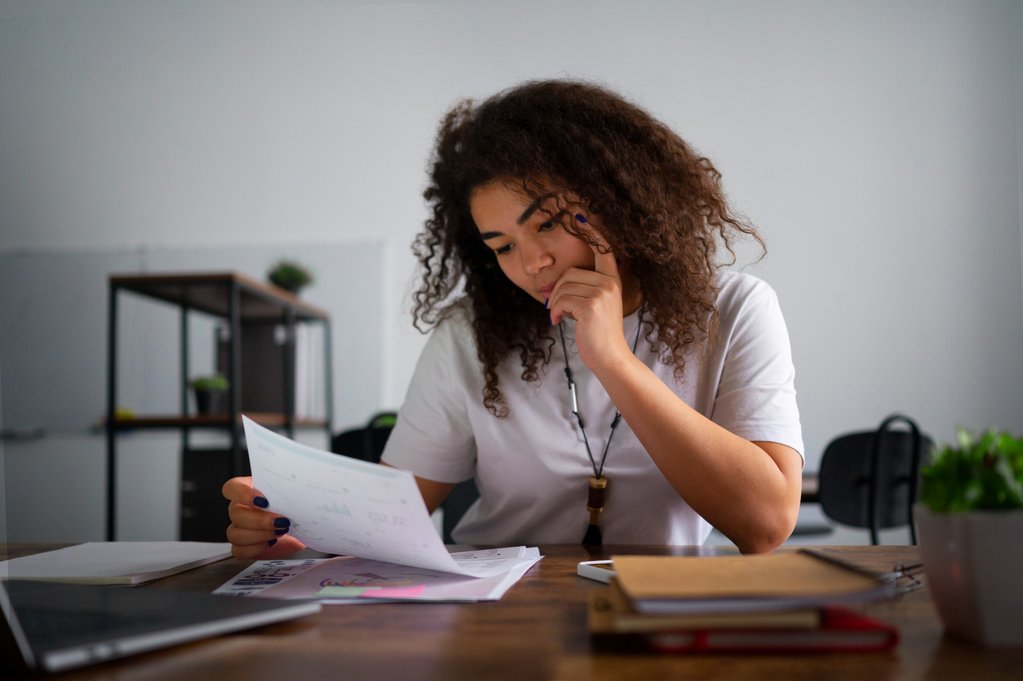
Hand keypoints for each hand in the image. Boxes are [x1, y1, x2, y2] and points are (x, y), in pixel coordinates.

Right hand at [222, 476, 304, 558]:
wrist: (303, 529)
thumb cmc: (297, 508)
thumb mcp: (296, 495)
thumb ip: (292, 491)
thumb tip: (300, 491)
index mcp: (249, 490)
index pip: (232, 488)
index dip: (243, 494)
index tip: (264, 501)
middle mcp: (241, 508)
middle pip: (235, 514)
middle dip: (260, 520)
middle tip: (282, 521)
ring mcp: (239, 528)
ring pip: (234, 534)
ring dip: (259, 535)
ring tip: (280, 532)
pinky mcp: (243, 546)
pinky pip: (238, 550)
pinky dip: (255, 549)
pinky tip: (271, 543)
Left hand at [547, 216, 633, 370]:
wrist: (610, 357)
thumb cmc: (599, 333)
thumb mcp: (596, 306)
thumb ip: (583, 290)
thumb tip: (553, 286)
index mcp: (612, 280)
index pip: (603, 250)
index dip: (593, 231)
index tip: (581, 214)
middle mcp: (609, 283)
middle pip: (570, 273)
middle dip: (558, 291)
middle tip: (558, 309)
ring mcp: (601, 293)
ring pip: (563, 287)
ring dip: (556, 304)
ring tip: (560, 317)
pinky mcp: (590, 305)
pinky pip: (561, 300)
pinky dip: (555, 312)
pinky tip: (558, 322)